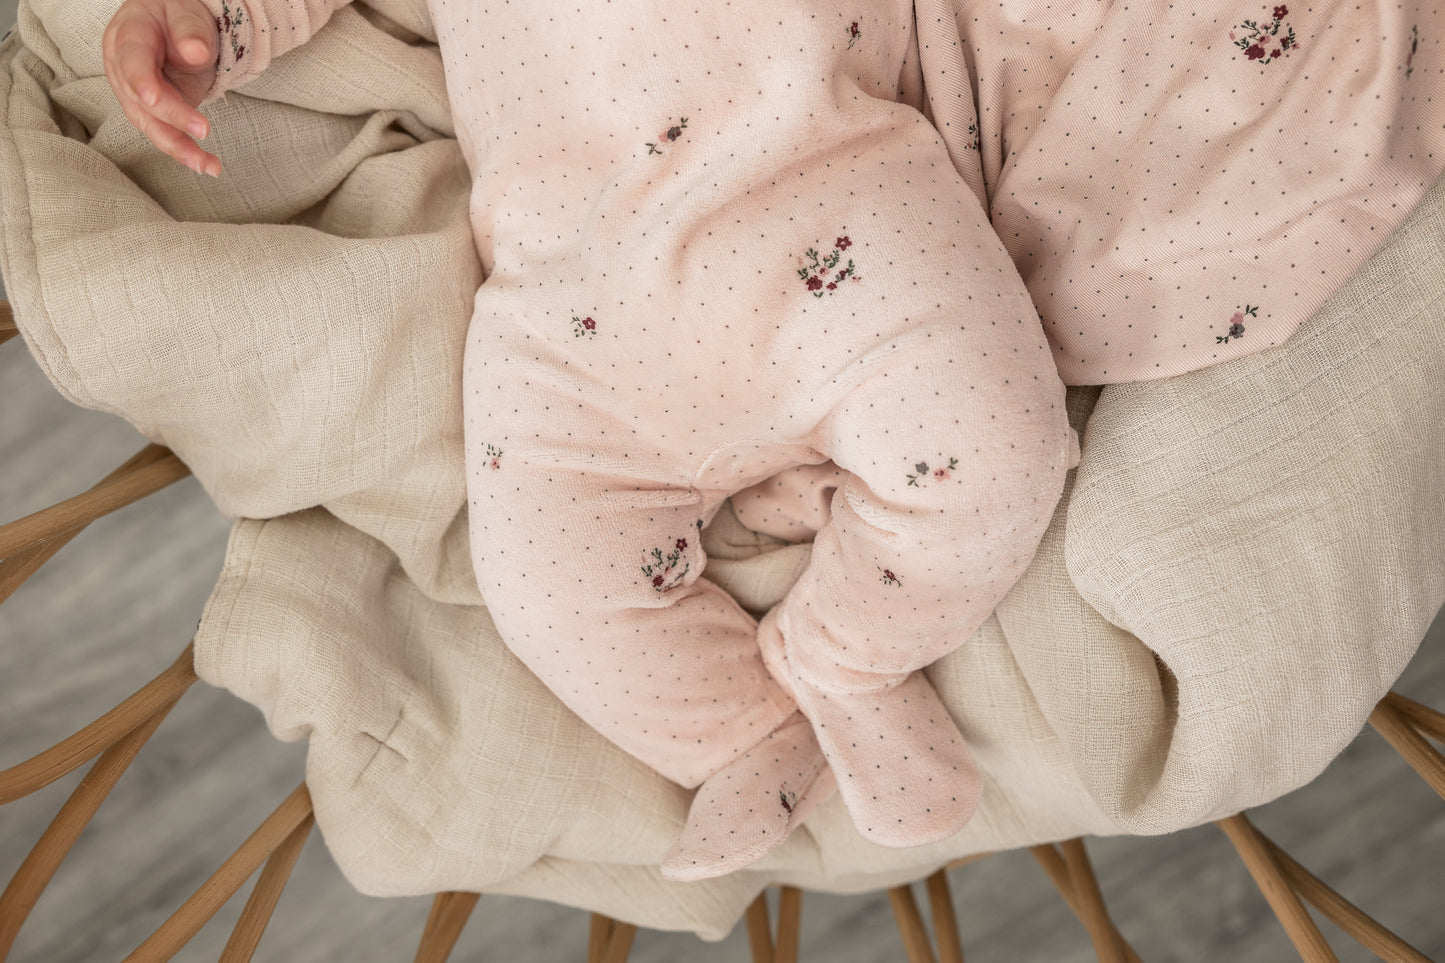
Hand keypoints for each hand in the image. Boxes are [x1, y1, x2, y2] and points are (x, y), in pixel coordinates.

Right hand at [102, 0, 222, 176]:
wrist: (177, 26)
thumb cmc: (177, 15)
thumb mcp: (186, 12)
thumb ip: (190, 30)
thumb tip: (195, 51)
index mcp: (127, 36)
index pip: (130, 61)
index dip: (140, 81)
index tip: (153, 98)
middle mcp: (124, 69)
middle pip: (141, 99)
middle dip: (171, 118)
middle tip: (202, 130)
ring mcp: (136, 94)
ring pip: (151, 125)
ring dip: (179, 148)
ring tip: (207, 165)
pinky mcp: (154, 112)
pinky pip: (166, 134)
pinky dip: (187, 151)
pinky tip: (208, 165)